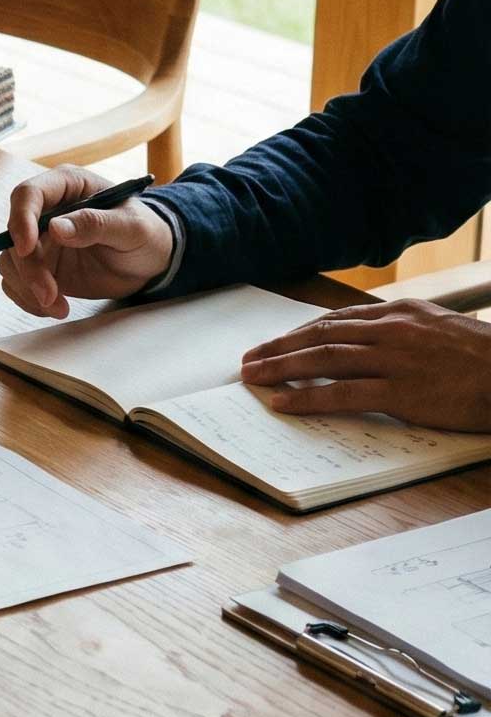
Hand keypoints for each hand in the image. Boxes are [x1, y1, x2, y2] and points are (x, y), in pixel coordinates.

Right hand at [0, 166, 175, 318]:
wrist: (150, 262)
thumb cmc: (146, 234)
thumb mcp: (132, 227)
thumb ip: (95, 224)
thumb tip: (56, 228)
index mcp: (67, 186)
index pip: (28, 194)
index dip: (21, 220)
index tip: (26, 249)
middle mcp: (47, 211)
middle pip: (14, 235)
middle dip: (28, 268)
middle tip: (50, 294)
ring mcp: (41, 240)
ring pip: (11, 261)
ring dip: (27, 287)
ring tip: (58, 306)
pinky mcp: (41, 267)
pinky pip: (17, 282)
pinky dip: (29, 299)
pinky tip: (55, 307)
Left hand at [241, 300, 490, 427]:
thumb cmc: (484, 358)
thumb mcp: (440, 330)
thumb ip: (403, 333)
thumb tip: (371, 343)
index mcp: (400, 314)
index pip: (337, 321)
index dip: (299, 333)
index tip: (275, 343)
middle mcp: (392, 331)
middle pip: (321, 336)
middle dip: (279, 347)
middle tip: (248, 360)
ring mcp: (396, 361)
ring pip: (324, 359)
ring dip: (281, 368)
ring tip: (253, 377)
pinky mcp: (402, 393)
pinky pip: (343, 393)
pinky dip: (308, 396)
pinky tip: (283, 402)